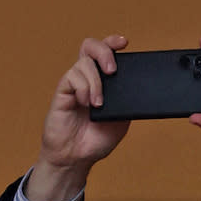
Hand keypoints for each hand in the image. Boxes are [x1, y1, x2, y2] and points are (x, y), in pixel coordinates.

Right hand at [26, 34, 131, 200]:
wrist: (76, 157)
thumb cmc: (96, 139)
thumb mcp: (122, 119)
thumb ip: (127, 100)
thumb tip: (138, 86)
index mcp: (102, 82)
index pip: (105, 52)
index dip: (113, 42)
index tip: (125, 43)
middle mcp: (87, 78)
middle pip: (90, 46)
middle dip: (104, 51)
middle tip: (112, 69)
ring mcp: (73, 84)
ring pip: (84, 63)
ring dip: (95, 82)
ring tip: (98, 103)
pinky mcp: (62, 92)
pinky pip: (72, 77)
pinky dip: (84, 88)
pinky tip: (86, 104)